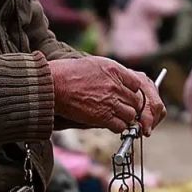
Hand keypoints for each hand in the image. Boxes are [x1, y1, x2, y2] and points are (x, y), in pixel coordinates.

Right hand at [49, 56, 165, 134]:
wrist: (54, 85)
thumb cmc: (68, 73)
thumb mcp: (93, 64)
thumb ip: (108, 73)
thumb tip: (115, 82)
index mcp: (114, 70)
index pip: (136, 84)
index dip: (132, 92)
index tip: (127, 97)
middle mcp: (116, 86)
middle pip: (136, 101)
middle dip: (131, 107)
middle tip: (124, 110)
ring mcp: (111, 102)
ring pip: (131, 115)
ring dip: (125, 118)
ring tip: (117, 118)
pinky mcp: (103, 117)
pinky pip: (120, 126)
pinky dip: (118, 127)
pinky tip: (110, 124)